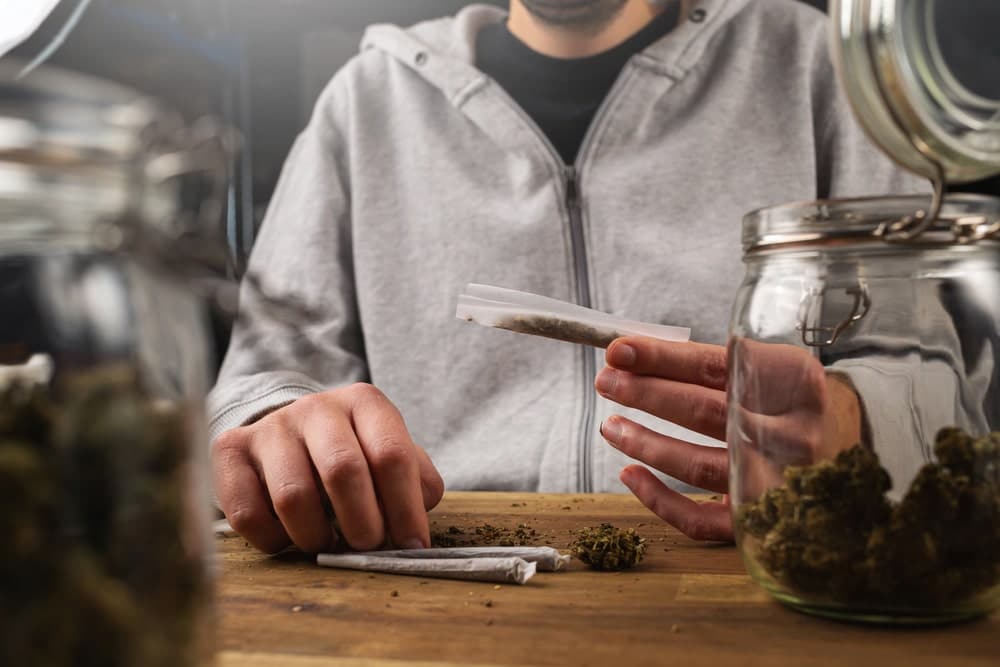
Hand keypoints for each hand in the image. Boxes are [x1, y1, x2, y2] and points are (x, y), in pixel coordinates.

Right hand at [212, 384, 444, 553]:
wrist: (289, 433)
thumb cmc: (353, 453)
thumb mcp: (389, 455)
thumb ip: (415, 483)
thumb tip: (414, 529)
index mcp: (364, 402)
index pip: (391, 455)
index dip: (405, 508)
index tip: (412, 544)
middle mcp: (317, 407)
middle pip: (343, 471)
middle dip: (363, 523)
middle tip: (368, 547)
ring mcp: (271, 427)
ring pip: (293, 497)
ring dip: (317, 537)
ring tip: (328, 543)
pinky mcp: (231, 450)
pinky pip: (247, 513)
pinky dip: (274, 540)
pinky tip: (289, 536)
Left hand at [595, 337, 862, 542]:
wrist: (848, 445)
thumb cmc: (790, 400)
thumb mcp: (767, 365)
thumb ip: (709, 364)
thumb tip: (631, 357)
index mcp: (791, 382)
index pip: (714, 366)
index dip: (661, 357)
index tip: (618, 350)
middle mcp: (789, 433)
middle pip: (703, 412)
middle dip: (646, 395)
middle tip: (607, 382)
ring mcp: (777, 481)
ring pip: (697, 465)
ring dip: (646, 443)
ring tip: (612, 425)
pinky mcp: (760, 520)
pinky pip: (702, 520)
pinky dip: (660, 500)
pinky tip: (630, 474)